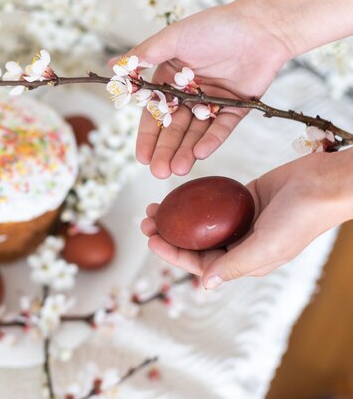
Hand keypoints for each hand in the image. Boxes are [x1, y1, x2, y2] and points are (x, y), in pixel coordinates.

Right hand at [112, 4, 293, 177]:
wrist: (261, 26)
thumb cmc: (215, 26)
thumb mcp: (174, 38)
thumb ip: (144, 55)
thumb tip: (113, 64)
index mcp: (169, 79)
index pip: (154, 113)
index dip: (148, 137)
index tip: (142, 157)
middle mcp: (188, 94)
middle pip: (174, 129)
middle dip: (166, 151)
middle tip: (159, 172)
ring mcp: (212, 103)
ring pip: (196, 133)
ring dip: (186, 151)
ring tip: (178, 169)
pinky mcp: (236, 108)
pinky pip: (221, 128)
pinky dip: (212, 141)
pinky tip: (201, 153)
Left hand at [141, 149, 352, 288]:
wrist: (323, 183)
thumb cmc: (300, 219)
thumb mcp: (266, 246)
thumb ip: (234, 264)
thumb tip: (203, 285)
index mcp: (244, 261)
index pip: (200, 262)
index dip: (172, 253)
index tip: (151, 239)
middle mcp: (239, 243)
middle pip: (195, 243)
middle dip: (169, 234)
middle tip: (147, 220)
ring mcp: (239, 221)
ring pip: (199, 223)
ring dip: (177, 217)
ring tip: (154, 207)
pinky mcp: (241, 199)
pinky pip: (211, 202)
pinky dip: (193, 200)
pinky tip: (177, 194)